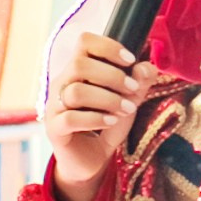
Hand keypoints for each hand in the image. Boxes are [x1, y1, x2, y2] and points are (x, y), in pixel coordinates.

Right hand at [44, 29, 149, 194]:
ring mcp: (55, 105)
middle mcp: (62, 83)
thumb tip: (146, 67)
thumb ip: (140, 82)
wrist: (92, 159)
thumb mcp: (129, 100)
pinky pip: (70, 118)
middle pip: (79, 65)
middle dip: (113, 76)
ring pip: (76, 91)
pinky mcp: (55, 128)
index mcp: (79, 70)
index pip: (84, 42)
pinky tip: (111, 122)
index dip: (108, 46)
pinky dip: (96, 118)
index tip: (130, 60)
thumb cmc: (107, 123)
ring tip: (126, 110)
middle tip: (132, 90)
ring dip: (107, 99)